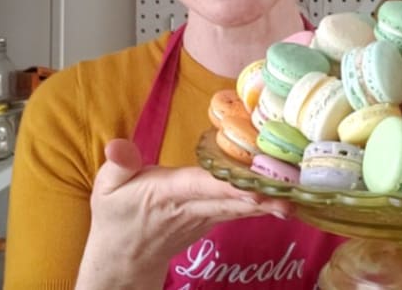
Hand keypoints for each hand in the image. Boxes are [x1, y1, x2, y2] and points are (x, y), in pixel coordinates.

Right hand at [75, 139, 292, 288]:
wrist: (124, 256)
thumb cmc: (117, 215)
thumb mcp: (107, 187)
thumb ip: (118, 164)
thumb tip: (118, 144)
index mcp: (167, 193)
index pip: (200, 186)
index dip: (226, 186)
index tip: (252, 186)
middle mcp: (191, 207)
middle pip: (229, 201)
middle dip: (259, 198)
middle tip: (289, 195)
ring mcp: (204, 218)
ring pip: (239, 209)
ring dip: (267, 204)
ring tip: (295, 198)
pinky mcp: (212, 221)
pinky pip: (239, 212)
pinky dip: (261, 207)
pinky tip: (285, 200)